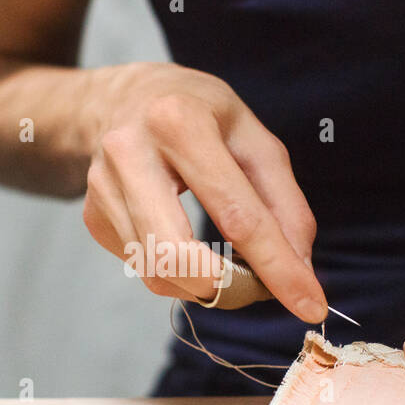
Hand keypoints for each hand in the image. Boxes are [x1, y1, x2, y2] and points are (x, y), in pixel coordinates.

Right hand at [81, 62, 326, 322]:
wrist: (117, 98)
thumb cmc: (195, 113)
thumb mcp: (252, 137)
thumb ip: (284, 202)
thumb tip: (301, 268)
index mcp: (179, 123)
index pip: (237, 216)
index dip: (278, 267)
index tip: (311, 305)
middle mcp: (130, 154)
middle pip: (177, 257)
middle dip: (226, 289)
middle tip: (256, 288)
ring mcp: (102, 189)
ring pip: (158, 274)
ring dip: (205, 285)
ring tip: (226, 260)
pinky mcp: (93, 216)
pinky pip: (144, 267)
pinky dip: (177, 271)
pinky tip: (185, 239)